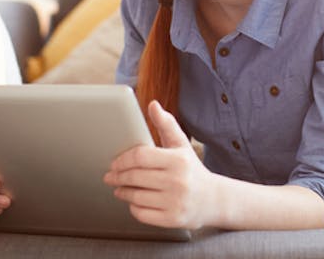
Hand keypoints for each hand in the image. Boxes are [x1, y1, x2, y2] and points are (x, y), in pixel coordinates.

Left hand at [104, 100, 216, 229]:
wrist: (213, 199)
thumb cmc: (191, 169)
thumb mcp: (181, 144)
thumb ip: (166, 124)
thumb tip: (152, 105)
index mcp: (178, 159)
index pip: (141, 156)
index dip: (123, 159)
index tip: (114, 162)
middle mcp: (177, 181)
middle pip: (135, 177)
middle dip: (117, 176)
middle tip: (110, 176)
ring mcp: (175, 202)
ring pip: (136, 196)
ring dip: (122, 191)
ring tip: (119, 187)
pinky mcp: (172, 219)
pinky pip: (142, 213)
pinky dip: (133, 207)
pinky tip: (133, 200)